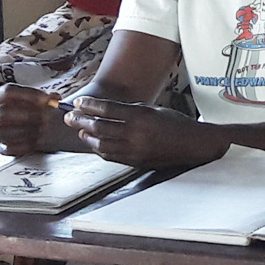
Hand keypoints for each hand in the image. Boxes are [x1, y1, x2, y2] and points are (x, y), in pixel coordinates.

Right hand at [0, 84, 56, 155]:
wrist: (9, 123)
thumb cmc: (20, 109)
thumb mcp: (29, 99)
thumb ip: (43, 98)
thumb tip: (55, 98)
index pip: (8, 92)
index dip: (28, 94)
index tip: (46, 99)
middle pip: (3, 112)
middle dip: (27, 114)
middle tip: (45, 117)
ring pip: (2, 131)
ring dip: (25, 130)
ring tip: (42, 129)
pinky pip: (6, 148)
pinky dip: (22, 146)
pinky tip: (36, 142)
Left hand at [64, 96, 228, 168]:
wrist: (194, 144)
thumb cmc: (176, 123)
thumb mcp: (153, 109)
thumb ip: (130, 111)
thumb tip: (106, 111)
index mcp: (141, 116)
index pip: (107, 109)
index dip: (89, 105)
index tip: (79, 102)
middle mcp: (136, 134)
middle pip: (99, 127)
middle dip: (81, 121)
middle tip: (70, 117)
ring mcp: (135, 150)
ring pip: (101, 144)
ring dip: (87, 136)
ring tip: (80, 130)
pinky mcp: (136, 162)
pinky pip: (110, 156)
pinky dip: (99, 149)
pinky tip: (95, 143)